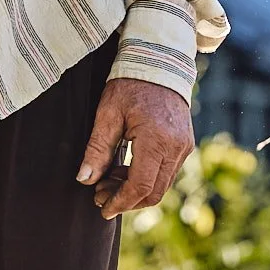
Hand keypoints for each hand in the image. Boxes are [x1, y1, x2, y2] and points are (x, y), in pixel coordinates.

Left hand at [77, 76, 193, 218]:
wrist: (158, 61)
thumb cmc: (130, 83)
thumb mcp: (107, 112)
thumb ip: (97, 148)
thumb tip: (84, 180)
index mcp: (156, 139)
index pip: (140, 186)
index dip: (120, 202)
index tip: (102, 208)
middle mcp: (176, 147)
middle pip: (153, 192)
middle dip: (126, 200)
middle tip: (99, 196)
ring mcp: (184, 147)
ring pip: (161, 185)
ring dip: (135, 190)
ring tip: (107, 181)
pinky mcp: (185, 144)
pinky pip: (166, 172)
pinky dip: (146, 178)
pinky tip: (124, 170)